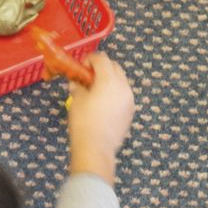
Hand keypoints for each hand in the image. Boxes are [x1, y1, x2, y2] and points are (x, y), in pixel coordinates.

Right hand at [65, 53, 135, 179]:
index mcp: (109, 80)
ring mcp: (129, 99)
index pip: (101, 59)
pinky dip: (114, 93)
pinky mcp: (130, 111)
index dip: (89, 59)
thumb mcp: (76, 100)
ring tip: (95, 91)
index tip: (80, 67)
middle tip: (88, 77)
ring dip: (109, 80)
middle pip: (114, 67)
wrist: (96, 148)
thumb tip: (77, 82)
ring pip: (121, 81)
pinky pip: (123, 95)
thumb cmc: (83, 122)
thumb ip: (78, 85)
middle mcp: (123, 86)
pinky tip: (103, 104)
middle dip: (101, 68)